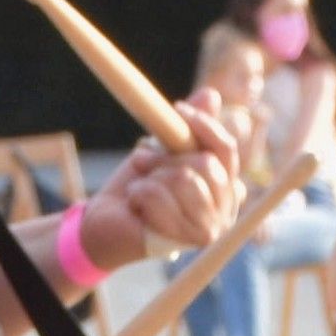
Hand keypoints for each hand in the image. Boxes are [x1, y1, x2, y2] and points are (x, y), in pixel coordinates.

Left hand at [86, 87, 250, 273]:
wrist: (108, 221)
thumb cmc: (140, 185)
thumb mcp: (163, 150)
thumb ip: (189, 127)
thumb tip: (211, 94)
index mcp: (226, 186)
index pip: (226, 149)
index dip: (203, 125)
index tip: (177, 107)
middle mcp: (227, 210)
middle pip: (206, 163)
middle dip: (166, 156)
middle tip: (141, 159)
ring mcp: (211, 228)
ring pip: (184, 179)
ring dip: (152, 177)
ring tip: (139, 187)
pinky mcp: (188, 241)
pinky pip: (161, 197)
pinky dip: (140, 193)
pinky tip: (136, 204)